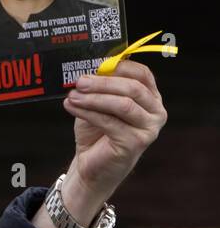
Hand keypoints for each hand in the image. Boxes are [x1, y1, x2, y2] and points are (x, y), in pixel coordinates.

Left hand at [59, 60, 166, 214]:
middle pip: (133, 88)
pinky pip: (110, 122)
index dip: (120, 66)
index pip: (143, 74)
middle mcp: (155, 112)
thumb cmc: (96, 130)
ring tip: (72, 95)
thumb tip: (88, 67)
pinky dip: (87, 112)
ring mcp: (149, 129)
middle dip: (103, 82)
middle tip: (79, 81)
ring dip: (94, 98)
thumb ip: (99, 86)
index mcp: (150, 97)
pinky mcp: (136, 143)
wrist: (91, 162)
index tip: (96, 65)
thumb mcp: (97, 102)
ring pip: (123, 105)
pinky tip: (71, 106)